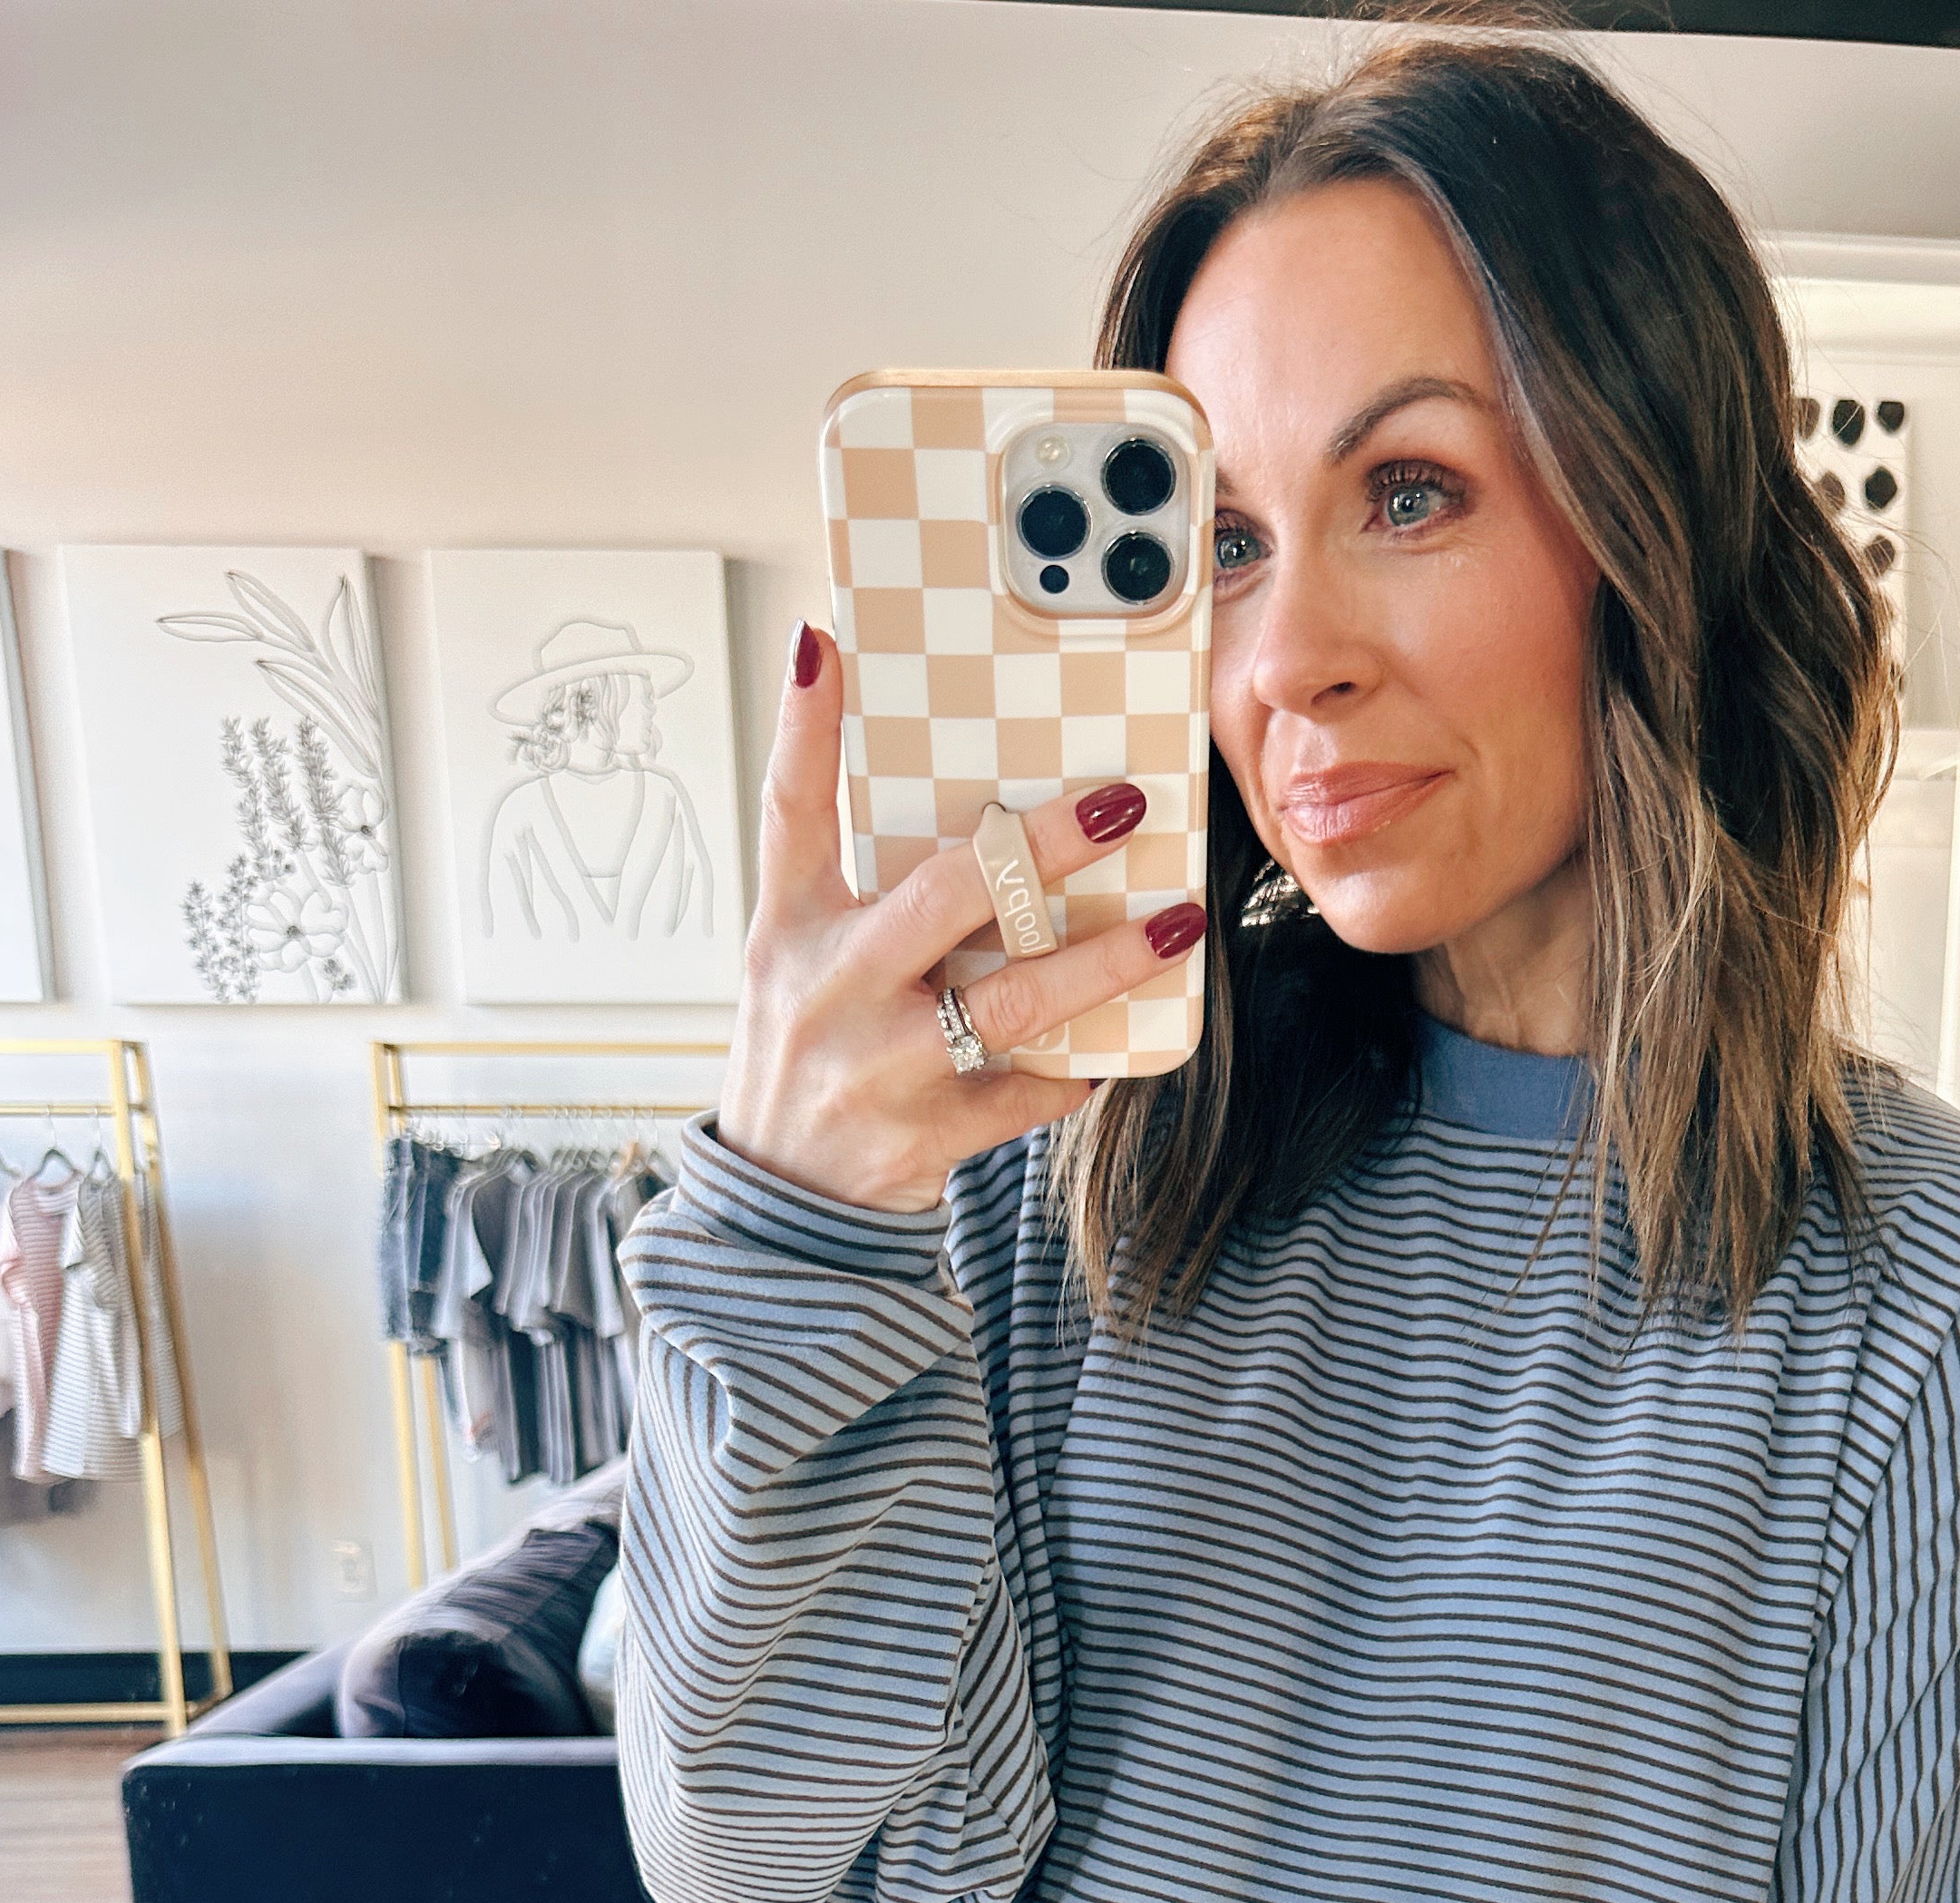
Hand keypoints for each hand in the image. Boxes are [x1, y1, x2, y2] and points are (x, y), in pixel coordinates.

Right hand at [717, 619, 1205, 1216]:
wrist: (783, 1202)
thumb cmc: (813, 1056)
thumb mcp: (801, 966)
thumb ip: (865, 896)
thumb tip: (973, 823)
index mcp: (791, 927)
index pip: (790, 810)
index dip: (806, 728)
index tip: (827, 644)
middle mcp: (830, 985)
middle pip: (944, 894)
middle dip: (1040, 846)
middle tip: (1120, 804)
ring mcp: (879, 1063)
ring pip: (1010, 999)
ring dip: (1104, 960)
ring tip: (1175, 924)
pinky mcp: (923, 1133)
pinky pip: (1026, 1089)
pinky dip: (1078, 1068)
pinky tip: (1121, 1048)